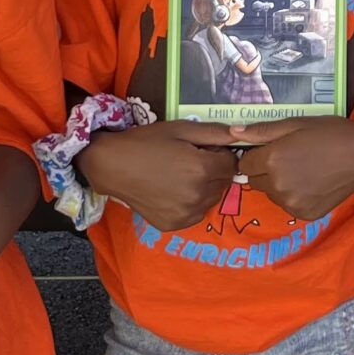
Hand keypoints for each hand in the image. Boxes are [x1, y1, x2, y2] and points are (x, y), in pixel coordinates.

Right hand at [77, 120, 243, 231]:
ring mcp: (185, 214)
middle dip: (214, 171)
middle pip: (223, 182)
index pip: (231, 164)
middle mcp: (197, 195)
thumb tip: (242, 133)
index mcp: (202, 170)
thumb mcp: (181, 129)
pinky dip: (191, 203)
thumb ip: (214, 132)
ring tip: (180, 175)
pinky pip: (195, 213)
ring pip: (211, 199)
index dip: (220, 154)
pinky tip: (172, 191)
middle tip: (190, 160)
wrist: (112, 166)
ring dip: (204, 188)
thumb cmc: (146, 142)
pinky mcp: (173, 225)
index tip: (204, 149)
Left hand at [226, 118, 353, 221]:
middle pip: (255, 181)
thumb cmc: (331, 133)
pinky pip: (288, 205)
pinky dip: (295, 196)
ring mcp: (290, 204)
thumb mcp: (295, 124)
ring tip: (305, 170)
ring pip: (272, 194)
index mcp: (271, 161)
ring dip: (279, 184)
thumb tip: (232, 132)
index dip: (256, 155)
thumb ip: (262, 131)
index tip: (272, 149)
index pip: (244, 164)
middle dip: (265, 171)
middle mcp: (276, 186)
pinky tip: (313, 184)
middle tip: (291, 158)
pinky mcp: (303, 215)